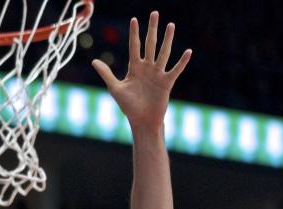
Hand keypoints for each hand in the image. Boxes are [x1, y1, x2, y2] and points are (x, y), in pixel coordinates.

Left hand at [91, 12, 191, 130]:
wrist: (141, 120)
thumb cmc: (128, 106)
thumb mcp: (115, 88)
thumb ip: (106, 74)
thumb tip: (94, 61)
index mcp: (134, 68)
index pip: (134, 46)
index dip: (134, 33)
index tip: (134, 19)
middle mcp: (147, 67)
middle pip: (150, 44)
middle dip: (152, 29)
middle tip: (155, 13)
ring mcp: (158, 74)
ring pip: (163, 53)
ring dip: (167, 39)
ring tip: (171, 25)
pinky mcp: (166, 82)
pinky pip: (175, 70)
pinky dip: (182, 62)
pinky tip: (188, 51)